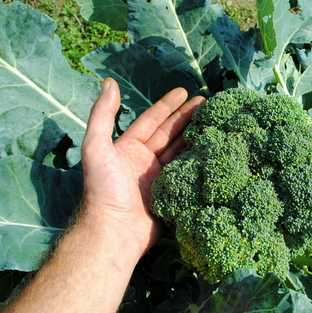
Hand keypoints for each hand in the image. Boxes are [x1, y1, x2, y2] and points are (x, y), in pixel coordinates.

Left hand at [80, 78, 204, 259]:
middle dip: (187, 116)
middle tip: (207, 102)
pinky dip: (198, 159)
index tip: (185, 91)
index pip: (151, 121)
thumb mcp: (97, 147)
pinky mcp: (172, 193)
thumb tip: (108, 82)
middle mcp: (145, 160)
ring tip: (214, 121)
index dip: (167, 105)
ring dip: (195, 135)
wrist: (115, 230)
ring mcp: (159, 177)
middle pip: (170, 133)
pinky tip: (212, 148)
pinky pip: (187, 172)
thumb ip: (102, 114)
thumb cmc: (105, 188)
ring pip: (180, 151)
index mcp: (128, 148)